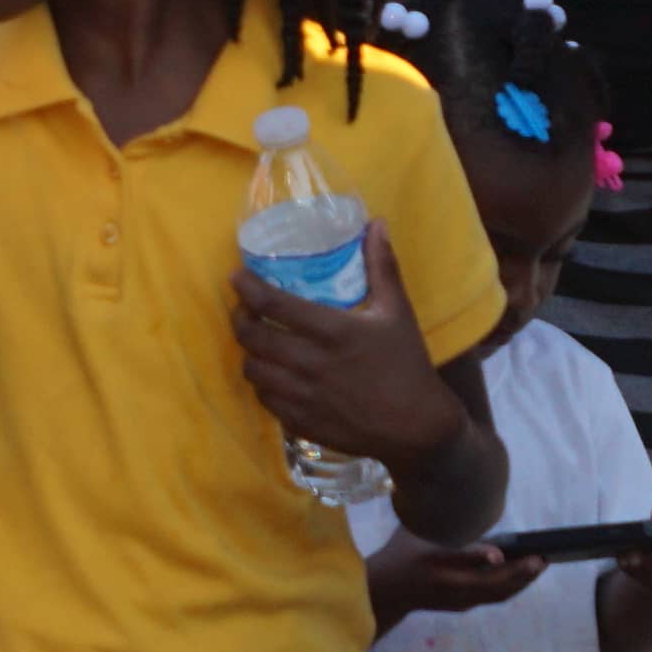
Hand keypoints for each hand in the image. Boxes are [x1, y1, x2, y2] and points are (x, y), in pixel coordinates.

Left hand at [235, 218, 470, 476]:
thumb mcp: (397, 311)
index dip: (247, 288)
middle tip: (242, 308)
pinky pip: (264, 400)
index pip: (273, 304)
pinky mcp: (301, 422)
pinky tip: (270, 374)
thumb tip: (376, 223)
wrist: (415, 427)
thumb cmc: (406, 364)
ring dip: (248, 351)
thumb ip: (382, 266)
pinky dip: (262, 383)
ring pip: (253, 370)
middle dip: (239, 318)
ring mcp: (303, 396)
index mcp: (333, 331)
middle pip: (253, 337)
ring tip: (254, 340)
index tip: (236, 277)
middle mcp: (311, 364)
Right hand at [367, 529, 543, 628]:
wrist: (386, 592)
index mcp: (431, 561)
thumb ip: (440, 520)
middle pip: (487, 583)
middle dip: (516, 573)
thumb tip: (469, 497)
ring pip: (495, 594)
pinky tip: (528, 574)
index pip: (458, 560)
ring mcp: (456, 599)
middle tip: (540, 558)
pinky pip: (494, 597)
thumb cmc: (402, 550)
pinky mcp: (462, 605)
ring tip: (541, 564)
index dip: (479, 557)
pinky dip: (513, 586)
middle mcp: (447, 584)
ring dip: (521, 581)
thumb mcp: (413, 529)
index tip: (499, 554)